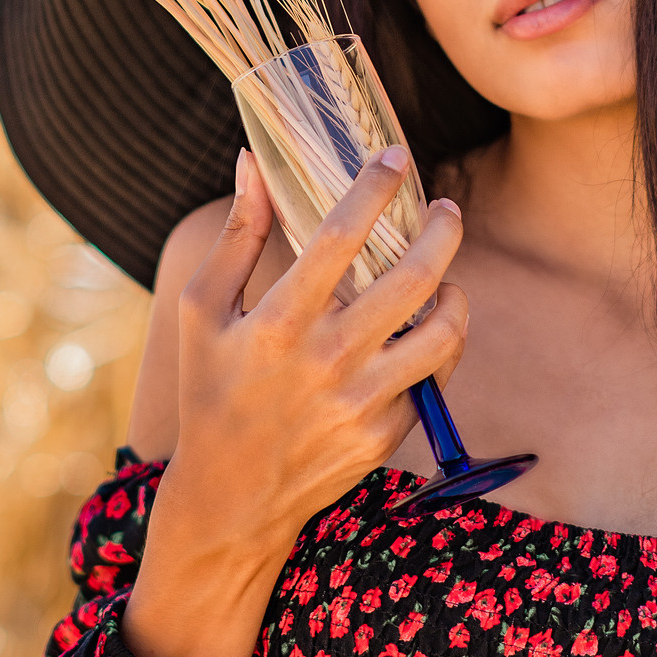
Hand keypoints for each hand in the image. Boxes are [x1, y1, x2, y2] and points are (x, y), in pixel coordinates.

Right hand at [121, 144, 466, 656]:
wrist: (230, 498)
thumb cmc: (211, 391)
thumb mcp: (200, 311)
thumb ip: (235, 236)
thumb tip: (252, 162)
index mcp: (279, 322)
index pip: (341, 236)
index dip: (375, 187)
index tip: (395, 157)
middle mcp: (328, 360)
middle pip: (414, 278)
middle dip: (442, 231)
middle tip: (445, 209)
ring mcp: (363, 401)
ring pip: (443, 332)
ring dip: (455, 292)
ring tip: (447, 275)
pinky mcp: (387, 434)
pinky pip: (432, 378)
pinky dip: (435, 346)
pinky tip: (422, 331)